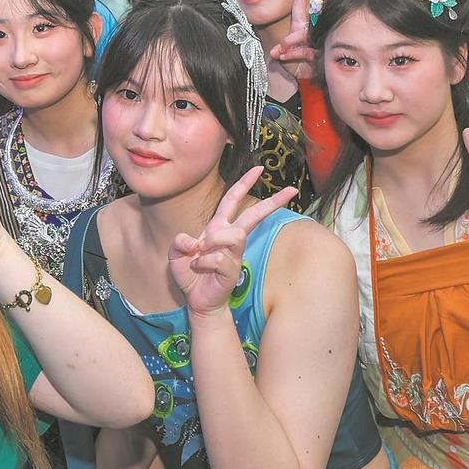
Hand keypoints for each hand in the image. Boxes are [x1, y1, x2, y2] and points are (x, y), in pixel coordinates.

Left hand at [169, 167, 296, 316]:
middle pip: (253, 215)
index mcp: (217, 227)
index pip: (232, 200)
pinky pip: (217, 258)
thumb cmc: (190, 274)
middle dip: (272, 202)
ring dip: (214, 241)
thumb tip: (191, 241)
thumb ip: (179, 243)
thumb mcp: (176, 254)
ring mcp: (233, 253)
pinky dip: (202, 262)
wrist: (197, 300)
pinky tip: (199, 269)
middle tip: (292, 190)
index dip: (244, 183)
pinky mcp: (233, 269)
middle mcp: (229, 237)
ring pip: (235, 234)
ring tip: (200, 252)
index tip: (259, 168)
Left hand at [268, 0, 316, 81]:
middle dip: (294, 28)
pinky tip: (282, 56)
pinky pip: (306, 50)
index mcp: (301, 24)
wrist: (305, 75)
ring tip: (281, 50)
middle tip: (284, 40)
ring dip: (291, 43)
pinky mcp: (317, 52)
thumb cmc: (295, 60)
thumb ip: (282, 49)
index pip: (301, 4)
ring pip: (305, 35)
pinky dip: (292, 54)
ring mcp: (315, 39)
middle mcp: (309, 29)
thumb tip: (275, 52)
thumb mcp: (286, 51)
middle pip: (304, 21)